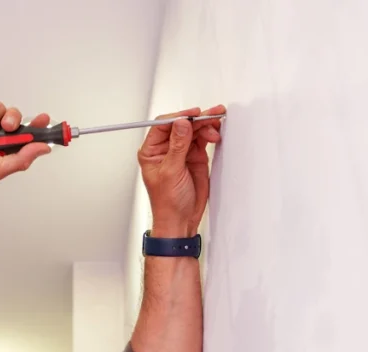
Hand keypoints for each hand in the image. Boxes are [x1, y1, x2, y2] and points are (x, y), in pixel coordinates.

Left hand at [138, 105, 225, 236]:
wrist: (181, 220)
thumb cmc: (167, 203)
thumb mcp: (171, 172)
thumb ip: (178, 146)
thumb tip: (181, 124)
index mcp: (151, 151)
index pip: (163, 125)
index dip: (178, 117)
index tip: (192, 115)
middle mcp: (165, 149)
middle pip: (181, 125)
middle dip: (196, 120)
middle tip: (210, 115)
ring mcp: (181, 152)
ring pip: (193, 131)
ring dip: (205, 126)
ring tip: (216, 125)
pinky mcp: (194, 157)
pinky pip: (202, 140)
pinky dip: (210, 134)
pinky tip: (215, 133)